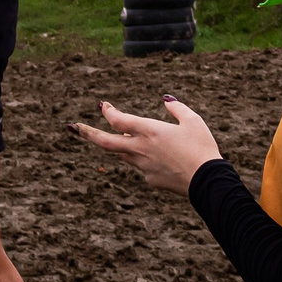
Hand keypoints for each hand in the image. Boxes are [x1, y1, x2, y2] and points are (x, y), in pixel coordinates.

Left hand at [72, 96, 220, 193]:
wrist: (208, 181)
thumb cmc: (202, 148)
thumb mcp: (193, 121)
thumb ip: (177, 109)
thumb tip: (167, 99)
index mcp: (150, 130)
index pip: (119, 120)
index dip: (108, 112)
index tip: (103, 106)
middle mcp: (141, 148)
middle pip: (106, 142)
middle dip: (88, 133)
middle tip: (74, 127)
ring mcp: (143, 166)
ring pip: (122, 154)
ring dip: (118, 145)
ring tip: (117, 137)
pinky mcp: (150, 179)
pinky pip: (140, 166)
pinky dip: (142, 158)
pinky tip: (159, 158)